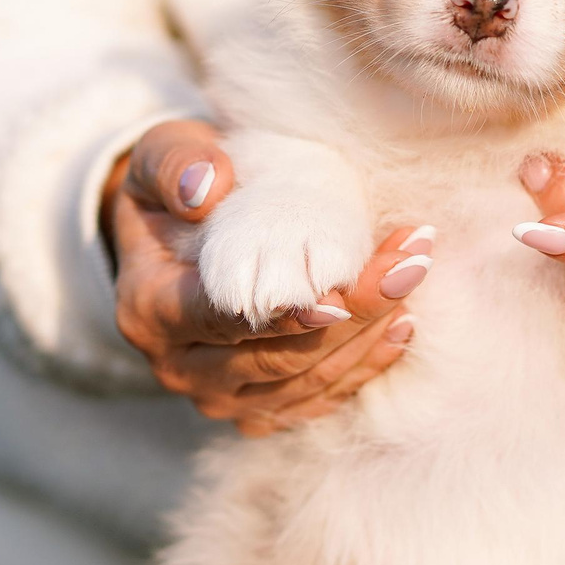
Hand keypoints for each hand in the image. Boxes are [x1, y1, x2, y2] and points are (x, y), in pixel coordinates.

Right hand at [106, 120, 422, 436]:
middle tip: (412, 259)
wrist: (165, 239)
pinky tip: (403, 321)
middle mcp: (179, 368)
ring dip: (371, 334)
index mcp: (149, 310)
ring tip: (416, 272)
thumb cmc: (172, 191)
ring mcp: (218, 398)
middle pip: (282, 356)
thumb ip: (179, 163)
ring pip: (308, 383)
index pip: (229, 318)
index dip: (293, 308)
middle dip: (356, 311)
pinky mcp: (255, 411)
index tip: (348, 282)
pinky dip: (364, 365)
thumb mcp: (159, 154)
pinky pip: (318, 400)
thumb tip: (207, 190)